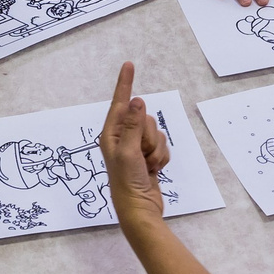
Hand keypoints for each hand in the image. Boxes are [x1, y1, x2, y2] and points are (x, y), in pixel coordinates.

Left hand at [98, 62, 172, 225]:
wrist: (140, 209)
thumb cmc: (126, 181)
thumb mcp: (128, 151)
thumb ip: (133, 125)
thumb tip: (136, 100)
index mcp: (111, 134)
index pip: (119, 103)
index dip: (125, 83)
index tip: (128, 65)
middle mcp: (122, 138)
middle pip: (144, 119)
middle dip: (149, 136)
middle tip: (142, 155)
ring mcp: (136, 148)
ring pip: (156, 132)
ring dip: (156, 149)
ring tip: (147, 165)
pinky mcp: (149, 157)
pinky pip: (163, 146)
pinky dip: (162, 157)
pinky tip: (154, 170)